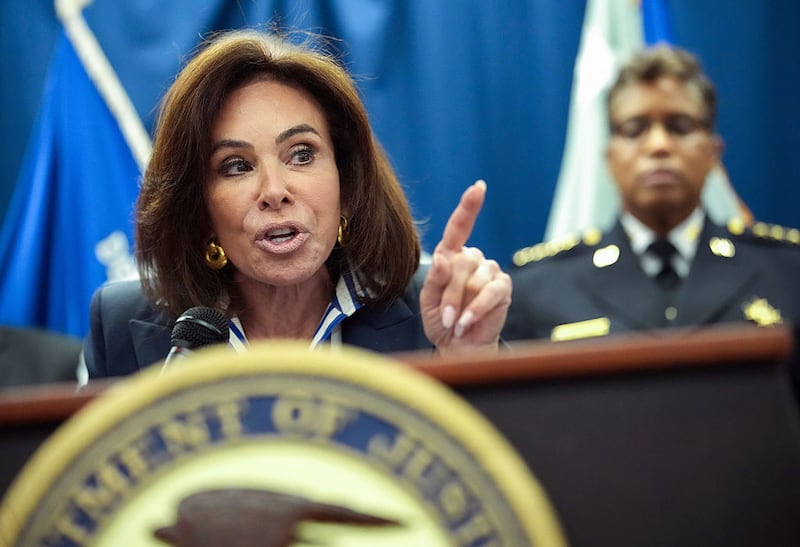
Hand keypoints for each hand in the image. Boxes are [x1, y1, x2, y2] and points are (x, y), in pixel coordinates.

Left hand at [420, 180, 511, 353]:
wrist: (458, 346)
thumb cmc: (441, 321)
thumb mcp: (428, 300)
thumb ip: (435, 278)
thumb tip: (444, 257)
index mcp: (452, 256)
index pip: (459, 227)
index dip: (469, 206)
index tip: (479, 187)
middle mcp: (473, 259)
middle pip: (461, 262)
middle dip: (449, 293)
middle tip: (444, 317)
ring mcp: (490, 272)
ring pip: (475, 279)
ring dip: (461, 305)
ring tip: (455, 323)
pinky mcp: (503, 288)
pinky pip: (491, 292)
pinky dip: (476, 309)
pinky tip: (467, 322)